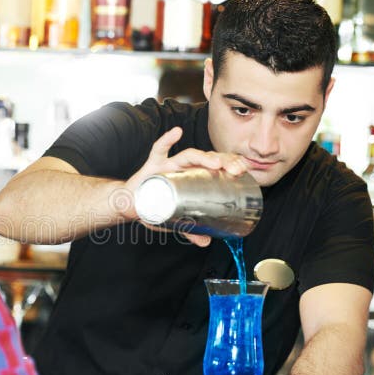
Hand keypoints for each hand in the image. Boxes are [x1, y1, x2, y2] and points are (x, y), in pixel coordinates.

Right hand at [125, 127, 247, 246]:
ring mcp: (168, 164)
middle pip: (207, 159)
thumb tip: (206, 242)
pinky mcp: (151, 165)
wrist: (130, 203)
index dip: (230, 164)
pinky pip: (158, 150)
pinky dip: (167, 140)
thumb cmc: (154, 206)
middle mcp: (183, 167)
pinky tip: (176, 133)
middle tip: (235, 169)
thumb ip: (190, 229)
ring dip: (203, 157)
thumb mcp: (174, 220)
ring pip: (188, 156)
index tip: (243, 170)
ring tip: (216, 163)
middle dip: (223, 161)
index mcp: (192, 176)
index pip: (215, 166)